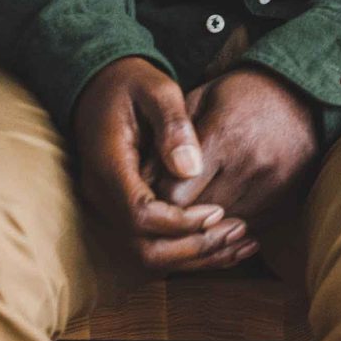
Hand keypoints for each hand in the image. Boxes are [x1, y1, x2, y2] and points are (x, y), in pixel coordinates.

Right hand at [70, 56, 255, 272]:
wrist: (100, 85)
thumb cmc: (131, 83)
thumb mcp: (156, 89)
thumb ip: (173, 126)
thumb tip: (191, 169)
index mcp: (109, 166)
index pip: (141, 216)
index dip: (182, 222)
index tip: (219, 211)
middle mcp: (102, 195)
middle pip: (143, 248)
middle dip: (193, 247)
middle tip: (238, 231)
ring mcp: (108, 207)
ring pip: (147, 256)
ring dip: (194, 257)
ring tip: (240, 243)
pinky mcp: (121, 211)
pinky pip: (150, 244)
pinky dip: (186, 250)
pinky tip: (224, 244)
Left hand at [166, 67, 322, 233]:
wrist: (302, 94)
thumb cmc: (239, 95)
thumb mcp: (198, 101)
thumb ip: (167, 141)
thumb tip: (139, 185)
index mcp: (224, 136)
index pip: (174, 195)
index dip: (156, 200)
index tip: (150, 195)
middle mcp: (250, 165)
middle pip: (196, 217)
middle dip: (176, 217)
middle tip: (165, 209)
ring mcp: (272, 186)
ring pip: (222, 229)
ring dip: (203, 225)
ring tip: (192, 211)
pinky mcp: (286, 199)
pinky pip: (248, 229)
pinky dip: (230, 225)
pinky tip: (221, 210)